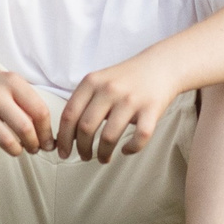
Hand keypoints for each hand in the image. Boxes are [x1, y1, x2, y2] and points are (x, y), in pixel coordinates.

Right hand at [0, 63, 53, 161]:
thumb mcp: (9, 84)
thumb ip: (28, 105)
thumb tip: (47, 137)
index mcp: (11, 82)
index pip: (40, 112)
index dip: (47, 132)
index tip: (47, 141)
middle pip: (25, 128)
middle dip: (34, 145)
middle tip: (33, 148)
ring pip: (6, 142)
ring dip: (16, 151)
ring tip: (16, 148)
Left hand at [56, 52, 182, 162]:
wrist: (161, 65)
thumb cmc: (127, 78)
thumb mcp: (100, 81)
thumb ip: (84, 102)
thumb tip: (67, 134)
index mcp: (92, 82)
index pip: (69, 114)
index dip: (63, 138)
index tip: (62, 152)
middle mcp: (109, 89)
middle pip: (86, 128)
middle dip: (82, 149)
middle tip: (84, 157)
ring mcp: (130, 99)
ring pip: (109, 136)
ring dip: (103, 153)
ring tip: (103, 158)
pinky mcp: (151, 109)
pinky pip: (139, 137)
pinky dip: (131, 149)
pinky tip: (126, 150)